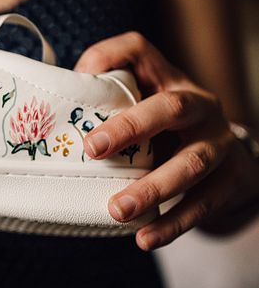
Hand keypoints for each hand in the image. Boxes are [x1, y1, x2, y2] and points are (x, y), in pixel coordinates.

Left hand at [75, 32, 257, 249]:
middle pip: (171, 106)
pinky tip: (145, 238)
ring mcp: (220, 142)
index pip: (138, 50)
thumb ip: (104, 107)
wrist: (231, 163)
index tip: (78, 80)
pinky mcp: (233, 179)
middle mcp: (200, 105)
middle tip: (92, 150)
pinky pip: (203, 204)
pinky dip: (173, 223)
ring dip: (152, 188)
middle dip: (132, 127)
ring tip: (117, 211)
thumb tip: (53, 114)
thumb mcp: (141, 110)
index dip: (108, 56)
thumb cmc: (166, 133)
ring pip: (191, 162)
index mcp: (168, 80)